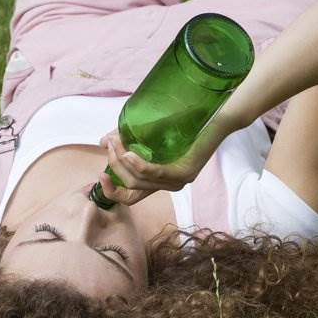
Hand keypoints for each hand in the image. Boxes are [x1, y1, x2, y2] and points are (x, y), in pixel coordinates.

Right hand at [97, 123, 228, 205]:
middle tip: (110, 143)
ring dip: (122, 162)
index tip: (100, 176)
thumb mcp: (149, 134)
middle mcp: (168, 186)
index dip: (112, 192)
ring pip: (140, 181)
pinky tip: (129, 153)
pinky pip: (156, 174)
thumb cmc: (184, 125)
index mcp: (159, 181)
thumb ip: (128, 140)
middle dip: (114, 165)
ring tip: (116, 143)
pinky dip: (139, 165)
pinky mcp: (185, 173)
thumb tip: (103, 142)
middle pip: (131, 185)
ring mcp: (178, 182)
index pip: (130, 198)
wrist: (216, 119)